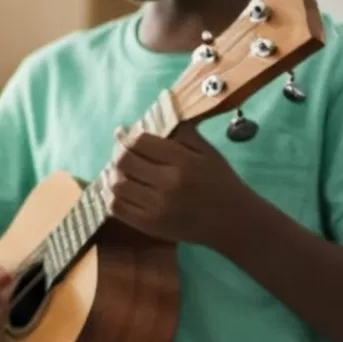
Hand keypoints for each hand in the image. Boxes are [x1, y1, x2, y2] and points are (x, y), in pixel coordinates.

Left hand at [101, 126, 257, 248]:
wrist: (232, 221)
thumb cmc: (220, 182)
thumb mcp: (208, 152)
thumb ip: (183, 133)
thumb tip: (156, 116)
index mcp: (184, 161)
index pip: (141, 142)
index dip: (127, 136)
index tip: (123, 133)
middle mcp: (168, 183)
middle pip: (124, 162)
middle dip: (118, 153)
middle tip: (120, 152)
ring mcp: (157, 207)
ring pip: (116, 185)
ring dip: (112, 174)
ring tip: (117, 169)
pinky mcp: (149, 225)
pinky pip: (117, 208)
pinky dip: (110, 195)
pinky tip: (116, 189)